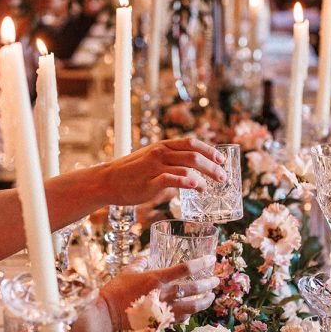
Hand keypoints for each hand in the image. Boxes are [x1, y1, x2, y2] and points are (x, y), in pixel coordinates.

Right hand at [98, 257, 218, 331]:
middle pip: (194, 288)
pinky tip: (194, 309)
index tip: (211, 259)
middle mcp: (164, 294)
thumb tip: (149, 255)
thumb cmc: (116, 290)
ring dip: (205, 301)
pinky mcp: (162, 322)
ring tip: (211, 296)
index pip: (185, 268)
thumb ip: (141, 261)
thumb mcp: (129, 270)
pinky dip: (191, 313)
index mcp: (156, 278)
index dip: (201, 263)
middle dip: (209, 283)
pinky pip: (183, 318)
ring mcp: (164, 310)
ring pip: (193, 306)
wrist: (108, 313)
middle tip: (215, 280)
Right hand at [99, 138, 225, 203]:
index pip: (192, 143)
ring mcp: (155, 167)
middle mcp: (161, 153)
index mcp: (163, 146)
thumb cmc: (131, 172)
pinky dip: (187, 182)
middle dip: (213, 167)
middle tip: (223, 178)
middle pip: (194, 156)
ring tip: (209, 188)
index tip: (222, 160)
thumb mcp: (152, 159)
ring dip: (204, 178)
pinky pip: (172, 179)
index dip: (210, 150)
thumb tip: (191, 171)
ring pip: (187, 167)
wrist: (108, 181)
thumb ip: (170, 161)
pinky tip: (196, 186)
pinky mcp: (150, 182)